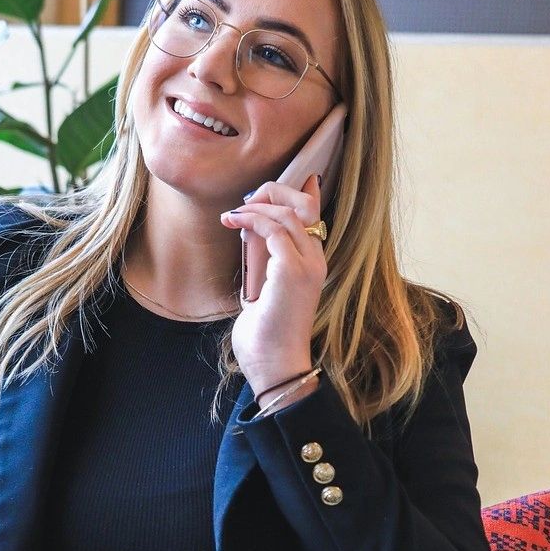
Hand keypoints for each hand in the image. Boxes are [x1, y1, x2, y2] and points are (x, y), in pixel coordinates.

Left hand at [220, 173, 326, 392]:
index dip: (298, 192)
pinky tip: (233, 222)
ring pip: (287, 212)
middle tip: (243, 203)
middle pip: (302, 205)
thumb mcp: (264, 289)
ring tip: (233, 215)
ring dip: (255, 206)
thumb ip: (264, 262)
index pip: (313, 215)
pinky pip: (273, 229)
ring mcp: (307, 265)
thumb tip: (251, 235)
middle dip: (270, 193)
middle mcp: (316, 260)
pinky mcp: (292, 271)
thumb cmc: (267, 335)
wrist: (275, 365)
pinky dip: (252, 219)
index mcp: (312, 264)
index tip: (268, 185)